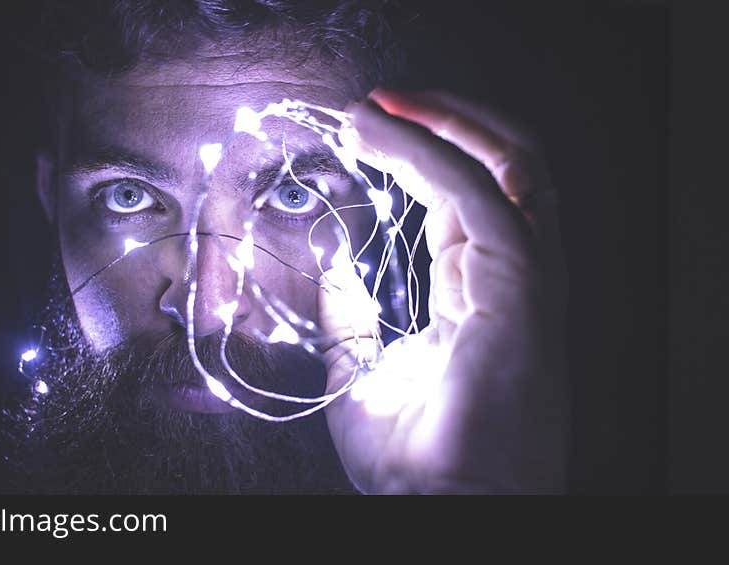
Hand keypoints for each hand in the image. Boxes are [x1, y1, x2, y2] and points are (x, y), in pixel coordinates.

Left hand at [318, 89, 568, 493]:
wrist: (447, 513)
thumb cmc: (418, 461)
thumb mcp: (362, 372)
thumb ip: (352, 313)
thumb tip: (330, 263)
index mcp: (484, 295)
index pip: (467, 201)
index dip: (420, 156)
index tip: (363, 131)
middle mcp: (516, 279)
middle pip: (504, 169)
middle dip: (443, 122)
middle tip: (376, 103)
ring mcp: (527, 283)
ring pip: (512, 167)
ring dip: (442, 124)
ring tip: (373, 109)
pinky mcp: (523, 293)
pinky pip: (486, 199)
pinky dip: (435, 155)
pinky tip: (385, 140)